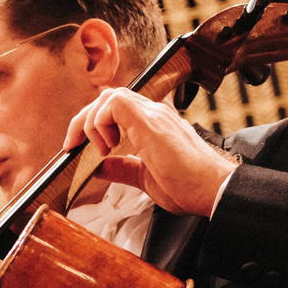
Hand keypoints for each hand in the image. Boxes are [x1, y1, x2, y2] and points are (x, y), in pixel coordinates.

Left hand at [65, 87, 239, 216]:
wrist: (215, 191)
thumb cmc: (191, 187)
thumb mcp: (145, 178)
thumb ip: (121, 168)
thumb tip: (96, 168)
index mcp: (154, 124)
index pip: (116, 108)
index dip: (93, 124)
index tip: (80, 148)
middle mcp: (154, 113)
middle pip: (108, 98)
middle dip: (83, 120)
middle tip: (72, 146)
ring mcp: (153, 114)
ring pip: (108, 96)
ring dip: (91, 122)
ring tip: (99, 150)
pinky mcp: (150, 122)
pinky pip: (113, 104)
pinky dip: (99, 124)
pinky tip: (107, 148)